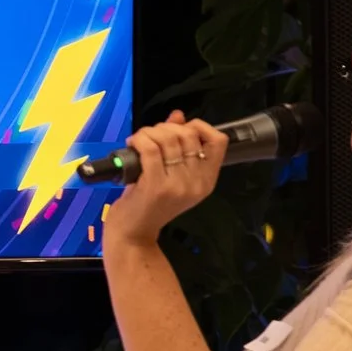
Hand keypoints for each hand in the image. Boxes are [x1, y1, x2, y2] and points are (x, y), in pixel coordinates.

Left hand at [100, 111, 225, 250]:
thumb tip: (179, 115)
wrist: (133, 234)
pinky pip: (150, 149)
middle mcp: (197, 183)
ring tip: (139, 140)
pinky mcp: (156, 186)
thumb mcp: (169, 174)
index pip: (218, 141)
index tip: (179, 129)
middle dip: (166, 127)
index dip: (199, 127)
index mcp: (206, 181)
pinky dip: (140, 140)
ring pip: (168, 139)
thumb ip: (177, 145)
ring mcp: (178, 185)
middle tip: (151, 137)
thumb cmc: (149, 204)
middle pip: (188, 135)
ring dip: (149, 132)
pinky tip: (133, 144)